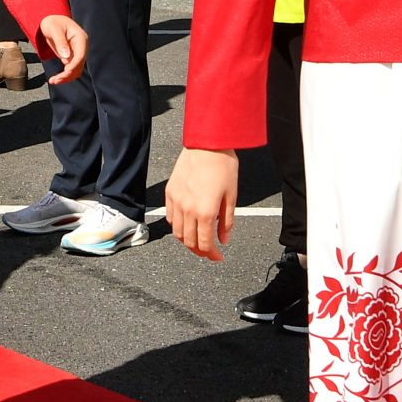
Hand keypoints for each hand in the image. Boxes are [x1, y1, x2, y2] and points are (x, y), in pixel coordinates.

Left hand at [34, 14, 87, 84]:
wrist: (51, 22)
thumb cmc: (53, 23)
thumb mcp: (54, 30)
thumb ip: (60, 41)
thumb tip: (66, 57)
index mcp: (81, 38)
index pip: (80, 55)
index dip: (74, 65)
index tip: (66, 73)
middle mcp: (81, 47)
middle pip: (79, 65)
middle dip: (68, 74)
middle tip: (55, 80)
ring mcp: (77, 53)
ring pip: (76, 70)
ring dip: (66, 77)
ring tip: (53, 81)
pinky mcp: (72, 58)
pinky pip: (71, 69)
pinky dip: (64, 75)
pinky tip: (55, 79)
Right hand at [166, 146, 238, 261]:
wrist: (207, 144)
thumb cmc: (223, 166)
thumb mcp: (231, 196)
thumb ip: (226, 221)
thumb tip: (224, 239)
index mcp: (206, 213)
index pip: (205, 244)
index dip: (211, 254)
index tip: (217, 257)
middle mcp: (188, 210)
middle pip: (189, 241)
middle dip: (199, 251)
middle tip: (208, 251)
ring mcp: (176, 201)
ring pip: (177, 232)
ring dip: (187, 241)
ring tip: (197, 240)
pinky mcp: (170, 193)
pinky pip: (170, 217)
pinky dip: (177, 226)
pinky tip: (186, 224)